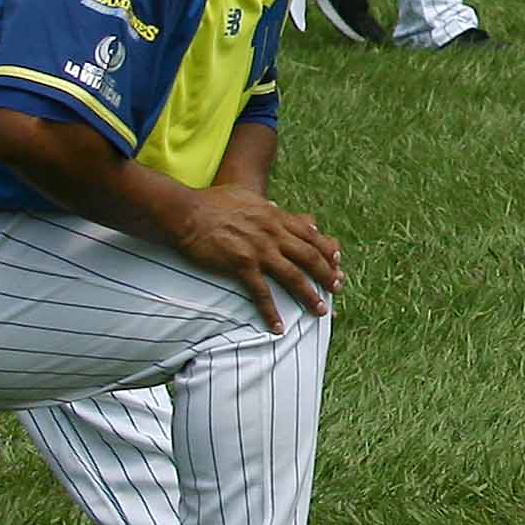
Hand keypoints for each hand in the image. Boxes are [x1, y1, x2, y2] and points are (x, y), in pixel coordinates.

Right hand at [166, 187, 342, 332]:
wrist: (186, 210)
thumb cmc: (212, 202)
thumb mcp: (247, 197)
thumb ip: (266, 206)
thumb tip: (276, 207)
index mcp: (276, 217)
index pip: (311, 235)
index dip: (327, 251)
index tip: (337, 263)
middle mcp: (273, 233)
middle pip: (310, 257)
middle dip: (327, 274)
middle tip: (338, 288)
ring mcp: (259, 250)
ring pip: (294, 276)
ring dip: (310, 296)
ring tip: (321, 310)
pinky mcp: (241, 265)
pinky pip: (262, 293)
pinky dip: (272, 312)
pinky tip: (279, 327)